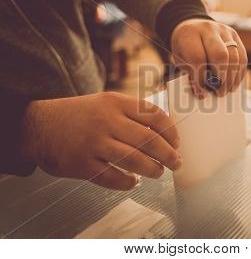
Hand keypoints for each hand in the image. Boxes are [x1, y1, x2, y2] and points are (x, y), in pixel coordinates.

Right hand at [21, 92, 180, 190]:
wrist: (38, 125)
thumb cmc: (79, 115)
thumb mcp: (105, 103)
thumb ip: (131, 112)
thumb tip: (164, 130)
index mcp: (115, 102)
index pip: (153, 115)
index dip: (170, 131)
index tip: (177, 142)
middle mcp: (106, 121)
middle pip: (148, 140)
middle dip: (168, 154)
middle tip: (176, 163)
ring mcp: (93, 143)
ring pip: (134, 160)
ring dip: (152, 169)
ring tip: (159, 172)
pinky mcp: (82, 164)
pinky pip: (112, 178)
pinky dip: (127, 182)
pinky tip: (133, 182)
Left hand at [171, 19, 247, 97]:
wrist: (192, 26)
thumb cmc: (186, 47)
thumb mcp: (181, 59)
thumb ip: (191, 74)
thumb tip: (203, 93)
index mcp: (190, 34)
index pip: (197, 58)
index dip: (200, 78)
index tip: (201, 92)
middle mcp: (208, 29)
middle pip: (220, 54)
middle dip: (221, 77)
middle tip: (218, 92)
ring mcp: (224, 30)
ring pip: (234, 56)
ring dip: (231, 77)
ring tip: (226, 90)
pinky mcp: (235, 35)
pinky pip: (242, 56)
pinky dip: (239, 73)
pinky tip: (233, 83)